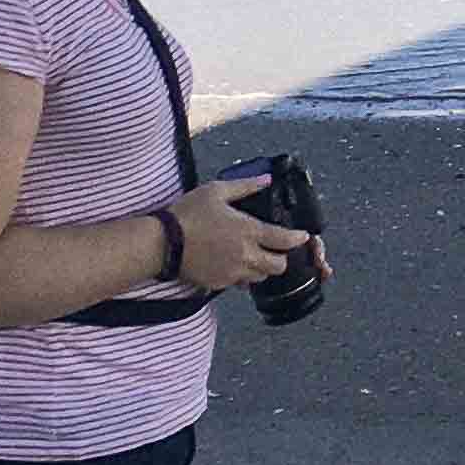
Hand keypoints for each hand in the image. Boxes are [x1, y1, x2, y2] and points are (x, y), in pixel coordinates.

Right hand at [172, 173, 302, 291]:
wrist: (162, 243)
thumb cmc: (188, 214)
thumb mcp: (216, 191)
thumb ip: (245, 186)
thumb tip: (266, 180)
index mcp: (248, 231)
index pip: (284, 240)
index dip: (298, 239)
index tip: (302, 237)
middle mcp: (245, 255)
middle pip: (278, 266)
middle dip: (282, 259)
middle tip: (276, 249)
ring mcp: (232, 272)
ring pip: (260, 277)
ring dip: (262, 268)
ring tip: (254, 256)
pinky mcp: (219, 283)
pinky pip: (239, 283)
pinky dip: (242, 276)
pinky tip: (233, 264)